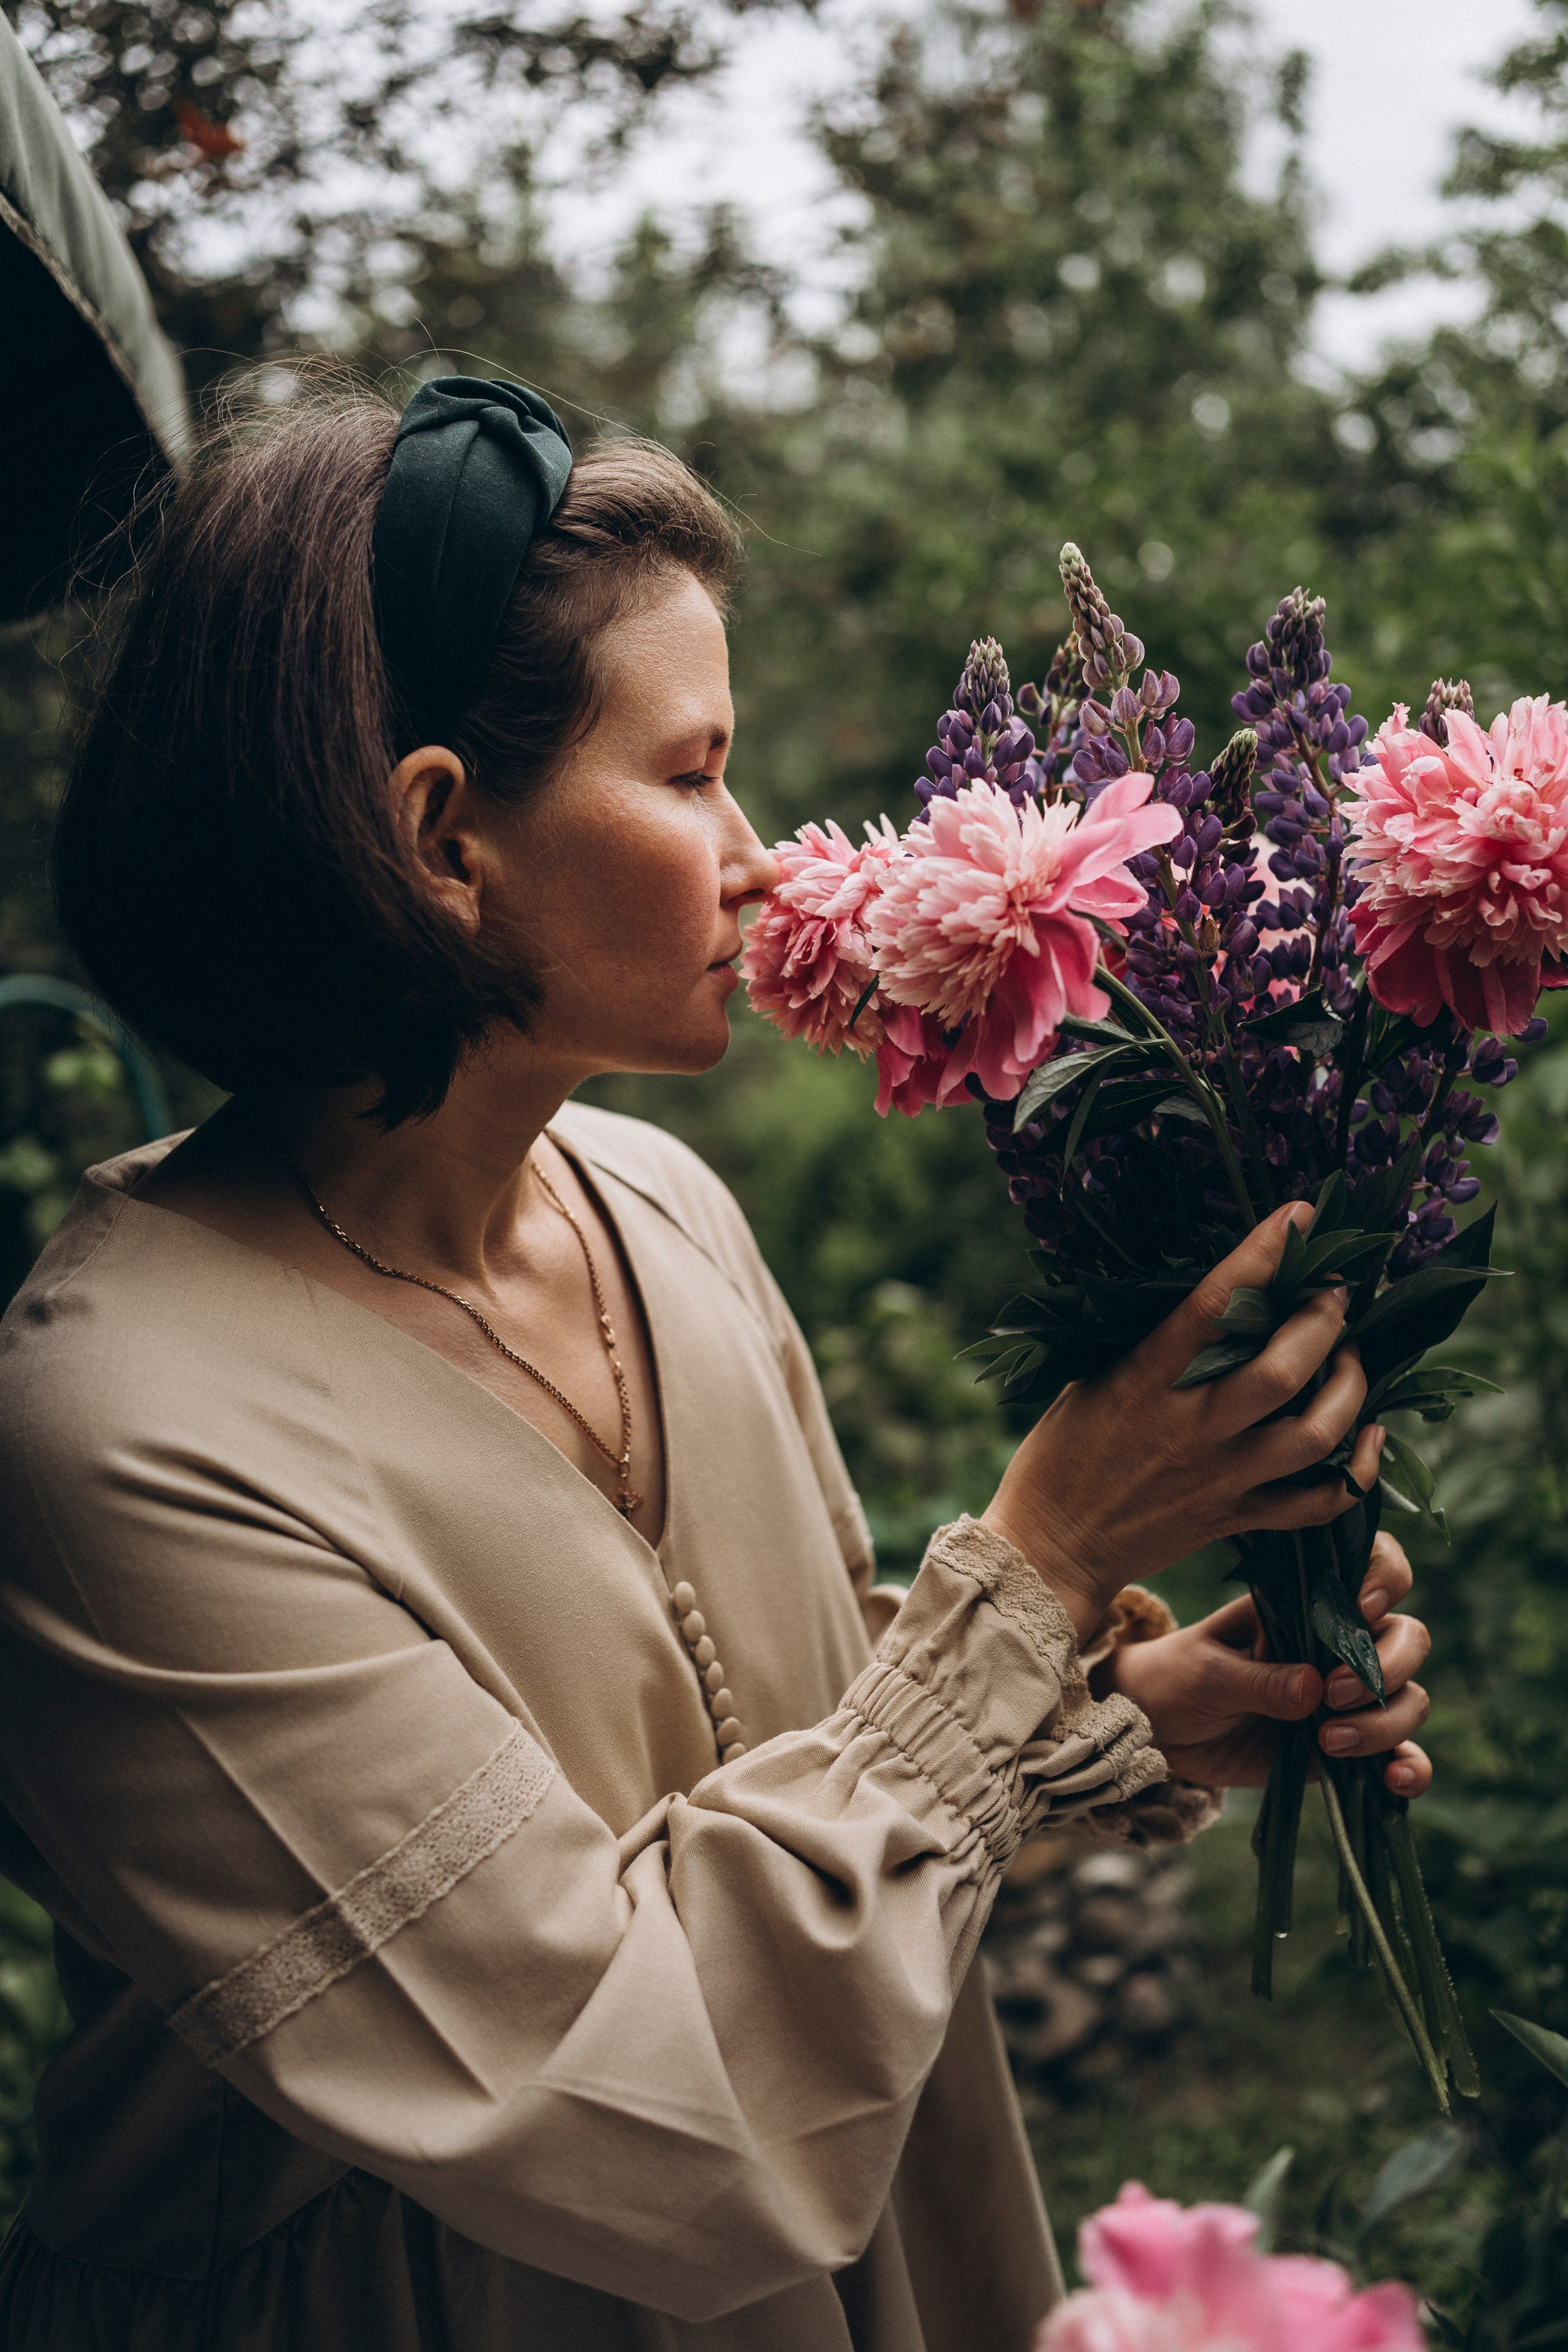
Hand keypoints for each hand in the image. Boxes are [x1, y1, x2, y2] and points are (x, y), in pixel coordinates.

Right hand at [984, 1200, 1384, 1638]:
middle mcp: (1192, 1427)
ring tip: (1351, 1359)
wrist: (1050, 1549)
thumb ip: (1153, 1344)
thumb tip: (1216, 1296)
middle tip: (1333, 1293)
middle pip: (1284, 1369)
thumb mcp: (1092, 1378)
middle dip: (1324, 1319)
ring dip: (1351, 1388)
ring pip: (1316, 1434)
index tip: (1298, 1214)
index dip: (1264, 1253)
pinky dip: (1357, 1470)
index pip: (1214, 1305)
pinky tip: (1368, 1436)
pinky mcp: (1236, 1519)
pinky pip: (1318, 1503)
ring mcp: (1221, 1477)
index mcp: (1145, 1381)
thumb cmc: (1063, 1453)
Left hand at [1107, 1532, 1432, 1791]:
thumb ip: (1258, 1679)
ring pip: (1408, 1698)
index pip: (1372, 1567)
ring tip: (1328, 1741)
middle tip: (1333, 1695)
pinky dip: (1410, 1767)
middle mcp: (1339, 1643)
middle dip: (1387, 1667)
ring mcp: (1350, 1696)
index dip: (1387, 1577)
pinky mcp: (1349, 1744)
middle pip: (1407, 1639)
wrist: (1160, 1731)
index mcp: (1306, 1601)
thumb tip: (1315, 1689)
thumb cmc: (1179, 1678)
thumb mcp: (1207, 1673)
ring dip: (1386, 1722)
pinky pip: (1400, 1755)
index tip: (1366, 1608)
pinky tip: (1397, 1780)